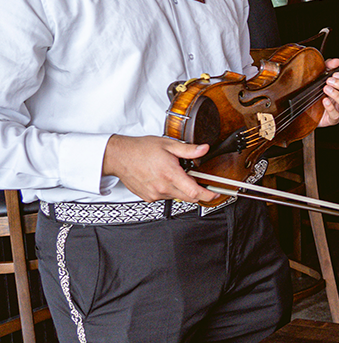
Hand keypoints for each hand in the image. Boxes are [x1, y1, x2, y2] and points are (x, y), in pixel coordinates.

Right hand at [102, 134, 216, 203]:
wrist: (119, 157)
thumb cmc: (141, 149)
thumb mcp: (168, 145)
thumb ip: (188, 150)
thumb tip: (204, 149)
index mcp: (170, 174)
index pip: (194, 192)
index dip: (208, 195)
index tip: (215, 193)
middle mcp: (163, 187)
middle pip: (189, 197)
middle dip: (198, 192)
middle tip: (200, 182)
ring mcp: (155, 194)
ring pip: (177, 197)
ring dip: (182, 189)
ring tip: (175, 174)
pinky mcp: (148, 197)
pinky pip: (165, 197)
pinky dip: (170, 190)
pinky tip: (164, 179)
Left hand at [317, 57, 338, 127]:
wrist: (306, 110)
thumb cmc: (317, 94)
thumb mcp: (321, 76)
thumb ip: (328, 67)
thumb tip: (336, 61)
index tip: (336, 74)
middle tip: (329, 81)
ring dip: (337, 94)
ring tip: (326, 89)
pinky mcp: (332, 118)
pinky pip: (335, 115)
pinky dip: (330, 107)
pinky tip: (324, 101)